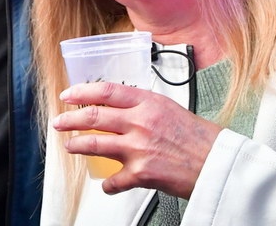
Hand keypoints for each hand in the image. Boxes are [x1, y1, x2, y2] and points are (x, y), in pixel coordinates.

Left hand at [53, 82, 221, 197]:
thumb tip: (118, 106)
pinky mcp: (142, 174)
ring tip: (69, 145)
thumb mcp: (168, 108)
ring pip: (96, 144)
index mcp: (147, 102)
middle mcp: (140, 122)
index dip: (82, 92)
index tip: (68, 95)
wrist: (216, 162)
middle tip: (59, 121)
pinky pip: (115, 181)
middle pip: (95, 116)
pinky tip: (106, 183)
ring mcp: (139, 148)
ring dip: (78, 145)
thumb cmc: (197, 136)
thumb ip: (142, 106)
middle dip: (71, 119)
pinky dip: (108, 184)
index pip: (106, 91)